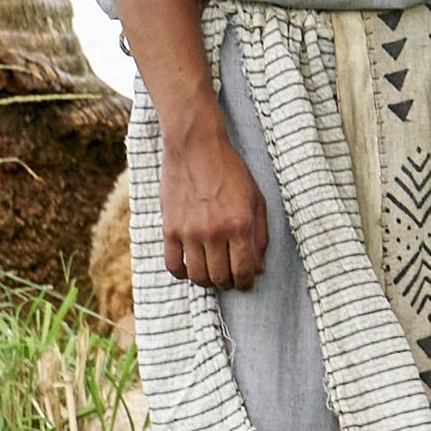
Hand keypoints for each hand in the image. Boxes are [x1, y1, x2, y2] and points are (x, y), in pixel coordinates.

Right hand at [161, 124, 269, 291]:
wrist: (196, 147)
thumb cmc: (230, 171)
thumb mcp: (256, 200)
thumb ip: (259, 236)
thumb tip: (259, 268)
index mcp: (240, 225)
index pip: (244, 271)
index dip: (246, 282)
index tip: (245, 280)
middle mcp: (215, 232)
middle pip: (220, 277)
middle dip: (228, 282)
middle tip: (228, 276)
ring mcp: (190, 232)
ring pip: (197, 276)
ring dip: (206, 280)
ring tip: (211, 271)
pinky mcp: (170, 229)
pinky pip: (173, 265)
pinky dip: (182, 273)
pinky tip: (190, 265)